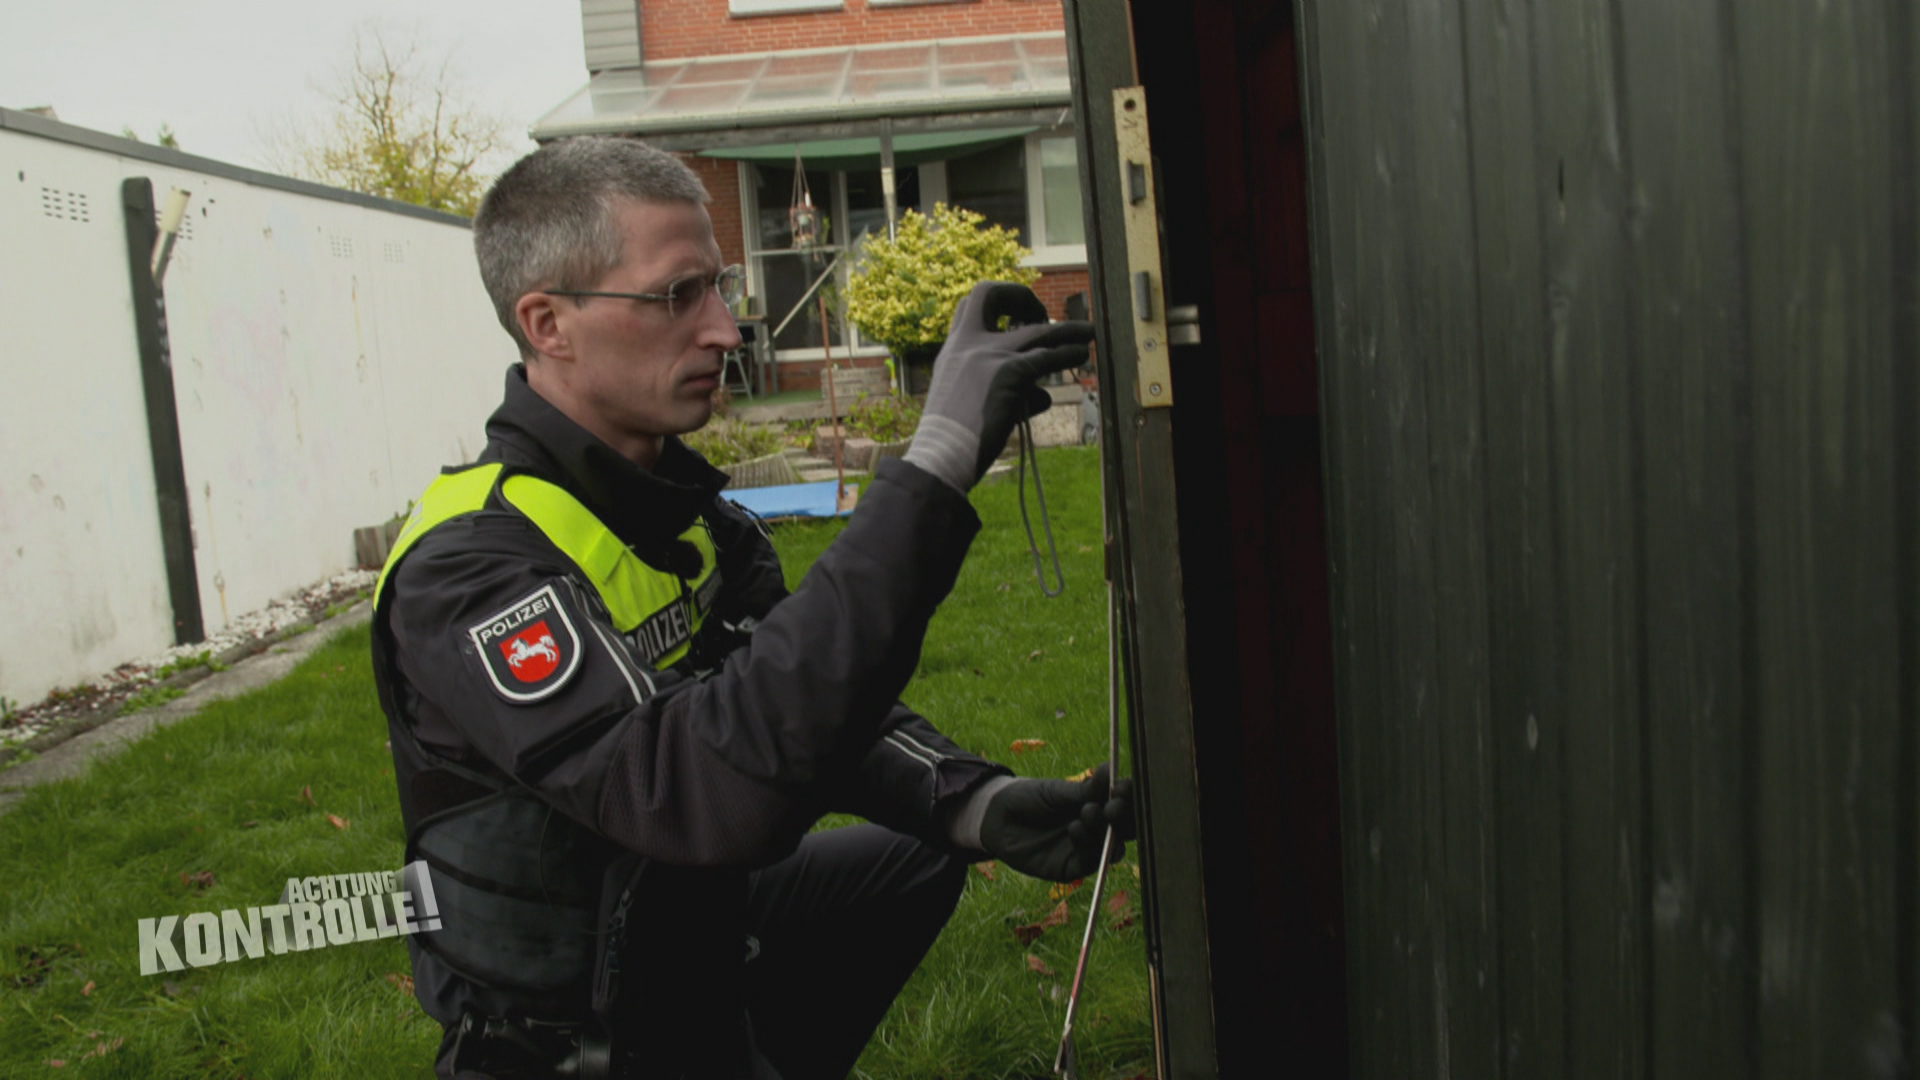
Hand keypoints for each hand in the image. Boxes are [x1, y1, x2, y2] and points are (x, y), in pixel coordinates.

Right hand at [902, 282, 1095, 491]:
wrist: (940, 457)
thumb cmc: (953, 439)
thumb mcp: (964, 400)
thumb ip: (998, 387)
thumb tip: (1042, 394)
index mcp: (952, 348)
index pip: (970, 305)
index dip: (997, 304)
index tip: (1017, 320)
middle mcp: (967, 343)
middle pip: (992, 293)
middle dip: (1021, 298)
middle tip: (1042, 318)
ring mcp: (989, 356)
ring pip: (1037, 330)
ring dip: (1067, 331)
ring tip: (1087, 334)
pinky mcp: (1010, 373)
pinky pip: (1048, 356)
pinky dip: (1069, 353)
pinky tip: (1081, 354)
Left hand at [977, 765, 1134, 882]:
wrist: (996, 818)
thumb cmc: (1029, 797)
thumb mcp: (1057, 791)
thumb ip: (1085, 789)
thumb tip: (1111, 768)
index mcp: (1099, 804)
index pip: (1126, 803)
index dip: (1130, 796)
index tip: (1124, 787)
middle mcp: (1099, 828)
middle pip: (1127, 829)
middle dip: (1125, 818)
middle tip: (1114, 805)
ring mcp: (1087, 849)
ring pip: (1113, 848)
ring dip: (1105, 832)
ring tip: (1087, 813)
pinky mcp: (1072, 868)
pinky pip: (1090, 863)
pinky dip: (1087, 847)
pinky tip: (1075, 829)